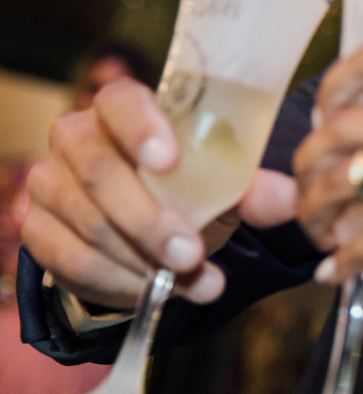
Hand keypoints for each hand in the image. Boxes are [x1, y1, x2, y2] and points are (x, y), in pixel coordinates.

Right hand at [20, 78, 296, 308]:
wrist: (151, 225)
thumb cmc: (190, 187)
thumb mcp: (225, 183)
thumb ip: (256, 189)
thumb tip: (293, 198)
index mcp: (123, 109)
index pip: (120, 101)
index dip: (141, 127)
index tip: (169, 159)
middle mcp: (77, 140)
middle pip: (100, 174)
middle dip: (150, 221)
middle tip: (192, 254)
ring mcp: (51, 185)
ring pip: (87, 226)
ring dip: (143, 262)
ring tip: (194, 282)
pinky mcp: (39, 231)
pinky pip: (71, 263)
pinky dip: (119, 284)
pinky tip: (156, 292)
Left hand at [295, 42, 362, 297]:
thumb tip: (351, 138)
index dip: (332, 85)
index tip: (319, 117)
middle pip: (343, 122)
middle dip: (308, 163)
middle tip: (305, 192)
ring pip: (343, 177)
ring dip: (317, 211)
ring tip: (319, 232)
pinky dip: (346, 256)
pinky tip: (340, 269)